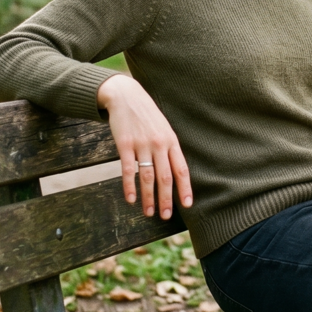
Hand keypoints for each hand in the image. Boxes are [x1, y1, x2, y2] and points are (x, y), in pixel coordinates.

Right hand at [97, 74, 193, 218]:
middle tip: (165, 215)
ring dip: (148, 197)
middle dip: (166, 199)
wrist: (126, 96)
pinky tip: (130, 199)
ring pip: (147, 177)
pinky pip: (128, 170)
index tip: (187, 204)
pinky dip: (129, 186)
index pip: (181, 169)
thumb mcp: (164, 128)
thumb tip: (175, 172)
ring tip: (149, 212)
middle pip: (165, 177)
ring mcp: (142, 144)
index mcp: (171, 141)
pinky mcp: (124, 144)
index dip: (185, 188)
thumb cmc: (147, 115)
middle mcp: (159, 144)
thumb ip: (169, 148)